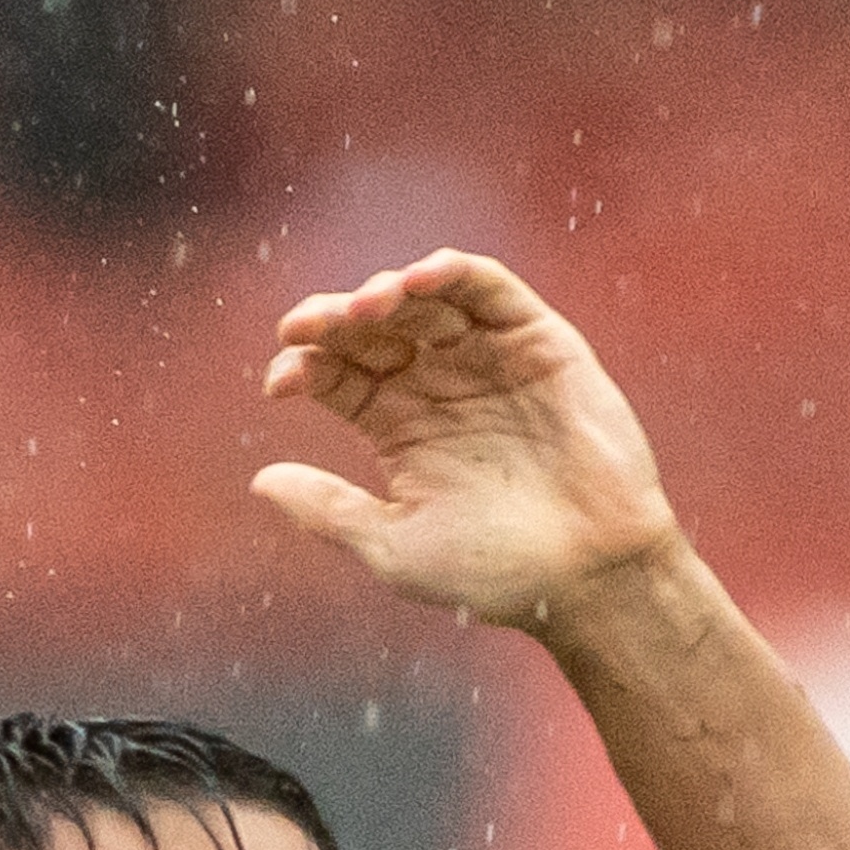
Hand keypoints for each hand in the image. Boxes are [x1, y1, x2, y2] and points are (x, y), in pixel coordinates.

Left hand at [251, 252, 678, 626]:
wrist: (591, 576)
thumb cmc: (495, 573)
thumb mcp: (394, 547)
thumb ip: (329, 511)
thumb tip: (259, 480)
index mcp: (398, 426)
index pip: (336, 373)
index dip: (302, 365)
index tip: (282, 381)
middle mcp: (439, 384)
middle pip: (371, 328)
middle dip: (334, 321)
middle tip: (307, 328)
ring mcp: (487, 358)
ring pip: (424, 299)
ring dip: (388, 289)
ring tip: (365, 305)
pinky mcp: (539, 342)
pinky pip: (490, 290)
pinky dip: (454, 272)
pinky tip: (419, 279)